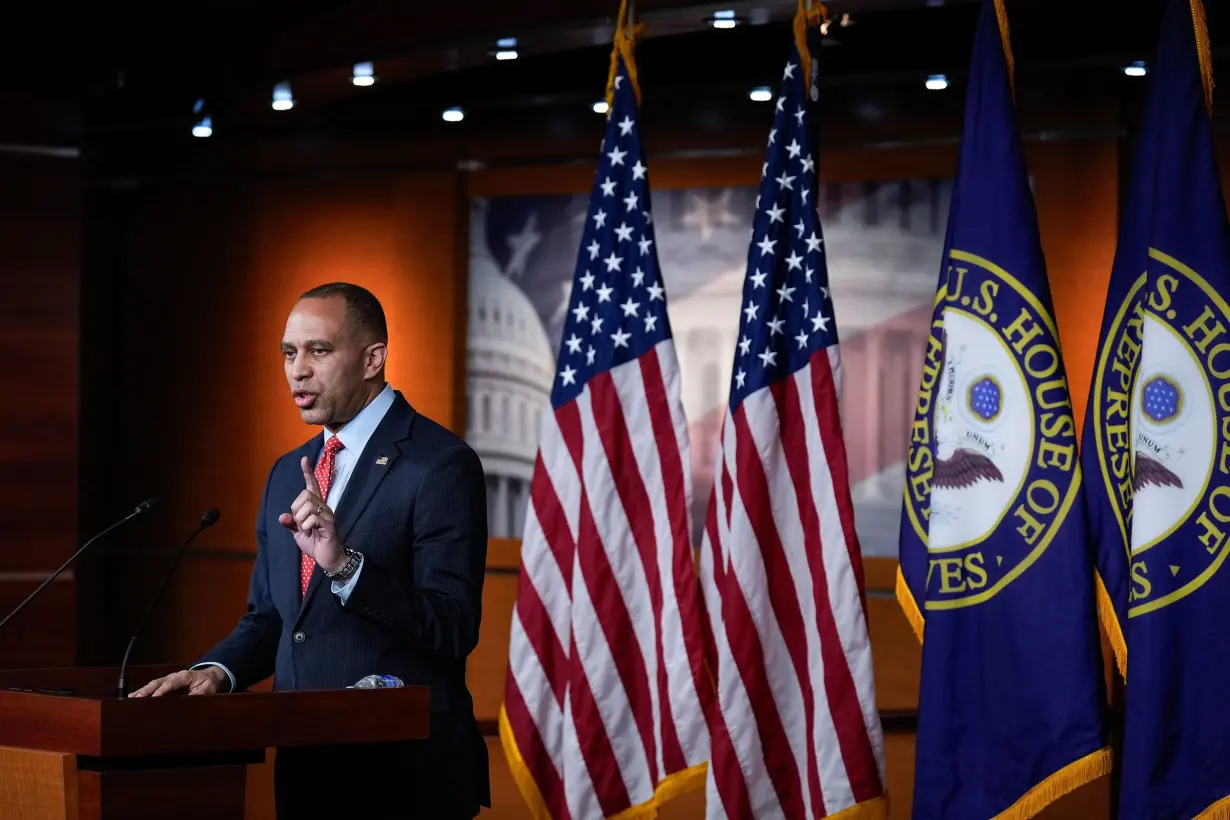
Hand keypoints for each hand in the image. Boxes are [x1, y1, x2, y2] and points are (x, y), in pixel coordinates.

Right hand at [128, 667, 225, 696]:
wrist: (209, 677)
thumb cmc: (208, 684)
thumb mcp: (207, 690)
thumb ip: (198, 695)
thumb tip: (189, 702)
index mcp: (184, 676)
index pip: (171, 683)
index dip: (162, 690)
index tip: (154, 697)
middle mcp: (174, 677)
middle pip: (158, 682)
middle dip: (147, 690)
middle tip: (136, 697)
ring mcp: (169, 680)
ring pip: (154, 684)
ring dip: (143, 691)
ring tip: (132, 698)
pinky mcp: (166, 685)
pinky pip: (154, 688)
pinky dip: (145, 692)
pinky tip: (135, 697)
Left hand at [278, 456, 345, 573]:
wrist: (329, 559)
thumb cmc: (315, 544)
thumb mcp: (298, 534)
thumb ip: (291, 524)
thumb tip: (282, 516)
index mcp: (315, 507)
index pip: (311, 486)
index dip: (307, 473)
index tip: (304, 460)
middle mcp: (323, 507)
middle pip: (305, 495)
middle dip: (296, 509)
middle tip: (300, 524)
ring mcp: (328, 515)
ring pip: (308, 506)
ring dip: (301, 520)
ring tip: (306, 530)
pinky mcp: (330, 524)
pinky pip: (312, 518)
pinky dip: (306, 527)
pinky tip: (311, 533)